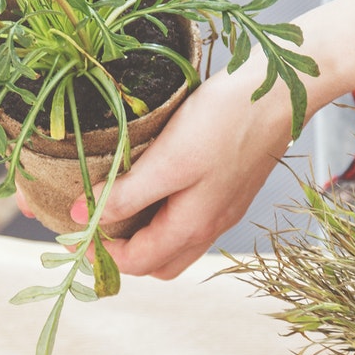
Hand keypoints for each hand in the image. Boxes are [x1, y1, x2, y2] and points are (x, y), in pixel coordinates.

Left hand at [69, 63, 295, 277]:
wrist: (279, 91)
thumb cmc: (224, 122)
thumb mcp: (167, 161)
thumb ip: (127, 195)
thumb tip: (82, 217)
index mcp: (192, 226)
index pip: (137, 263)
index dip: (101, 253)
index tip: (75, 227)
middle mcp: (210, 225)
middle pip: (160, 262)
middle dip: (124, 253)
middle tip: (95, 222)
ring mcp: (223, 207)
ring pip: (177, 241)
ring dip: (146, 234)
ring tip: (119, 203)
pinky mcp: (229, 186)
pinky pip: (192, 216)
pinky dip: (165, 213)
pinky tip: (153, 182)